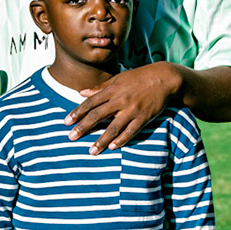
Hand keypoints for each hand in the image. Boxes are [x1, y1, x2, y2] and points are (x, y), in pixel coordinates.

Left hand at [66, 63, 183, 152]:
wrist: (164, 78)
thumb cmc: (139, 77)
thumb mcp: (118, 79)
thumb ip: (99, 88)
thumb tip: (81, 92)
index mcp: (112, 90)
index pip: (90, 102)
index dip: (77, 112)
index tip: (66, 122)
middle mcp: (120, 100)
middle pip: (98, 115)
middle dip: (83, 127)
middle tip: (71, 137)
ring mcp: (132, 109)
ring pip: (114, 127)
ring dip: (102, 140)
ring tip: (92, 151)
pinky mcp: (144, 117)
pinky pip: (131, 130)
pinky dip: (122, 139)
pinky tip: (113, 147)